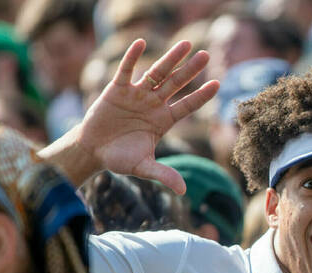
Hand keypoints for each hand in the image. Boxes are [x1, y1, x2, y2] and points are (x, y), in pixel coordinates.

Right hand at [77, 39, 219, 193]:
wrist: (93, 151)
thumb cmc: (120, 158)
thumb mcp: (143, 167)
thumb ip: (163, 174)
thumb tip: (183, 191)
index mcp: (163, 121)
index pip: (187, 106)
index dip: (201, 96)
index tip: (218, 85)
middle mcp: (153, 104)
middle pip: (176, 84)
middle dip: (191, 70)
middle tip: (207, 55)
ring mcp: (136, 95)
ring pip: (156, 73)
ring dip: (170, 59)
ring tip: (186, 44)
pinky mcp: (116, 89)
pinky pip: (126, 70)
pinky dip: (132, 57)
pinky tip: (141, 43)